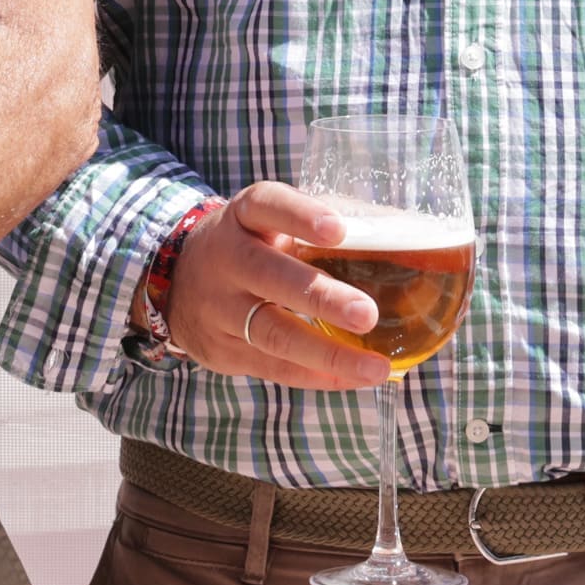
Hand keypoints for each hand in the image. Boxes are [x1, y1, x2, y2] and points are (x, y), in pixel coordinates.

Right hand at [158, 186, 391, 389]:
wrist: (176, 283)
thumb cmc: (252, 246)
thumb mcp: (272, 223)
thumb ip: (324, 227)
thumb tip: (408, 236)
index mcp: (244, 217)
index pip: (268, 206)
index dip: (300, 216)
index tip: (337, 229)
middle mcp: (226, 259)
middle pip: (270, 276)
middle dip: (321, 297)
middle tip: (367, 314)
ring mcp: (220, 308)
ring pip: (273, 333)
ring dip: (327, 353)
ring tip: (376, 367)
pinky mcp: (222, 350)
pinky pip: (273, 366)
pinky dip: (316, 376)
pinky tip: (352, 378)